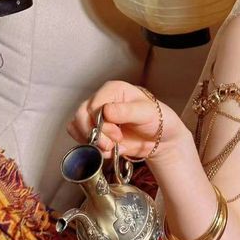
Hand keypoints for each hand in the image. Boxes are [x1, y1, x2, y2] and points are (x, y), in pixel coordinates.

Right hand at [67, 80, 186, 160]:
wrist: (162, 139)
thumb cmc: (158, 120)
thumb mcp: (148, 113)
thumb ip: (127, 111)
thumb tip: (106, 110)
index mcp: (113, 89)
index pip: (94, 105)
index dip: (102, 123)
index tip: (117, 135)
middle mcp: (101, 100)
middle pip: (81, 116)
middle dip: (96, 135)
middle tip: (113, 144)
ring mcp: (96, 116)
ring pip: (77, 127)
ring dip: (93, 143)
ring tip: (113, 147)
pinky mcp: (95, 131)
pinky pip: (81, 139)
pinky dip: (93, 149)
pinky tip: (110, 150)